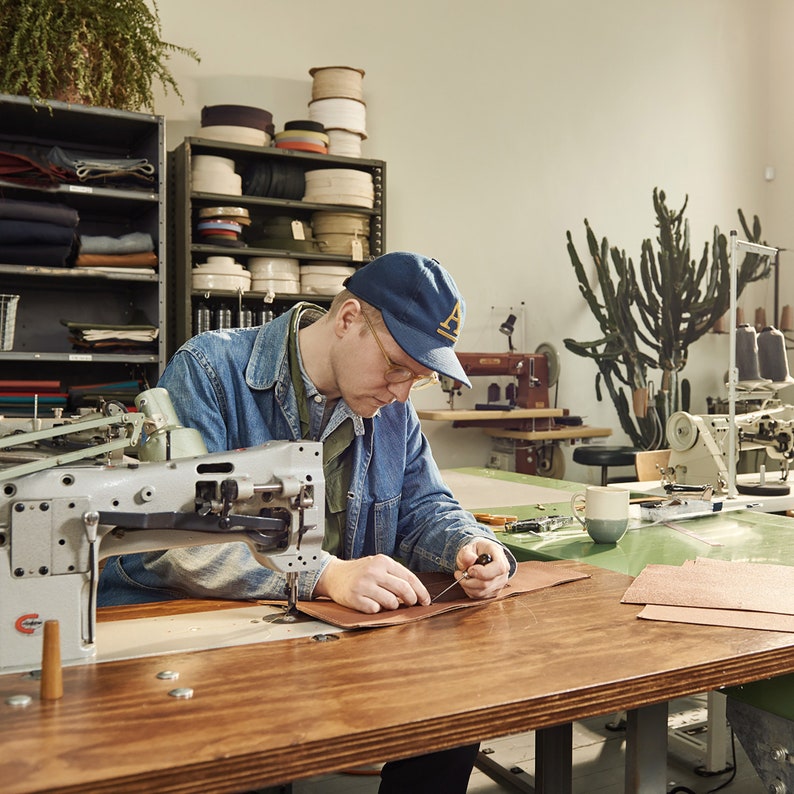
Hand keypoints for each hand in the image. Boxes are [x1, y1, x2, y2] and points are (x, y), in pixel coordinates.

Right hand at [314, 554, 430, 612]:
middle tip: (412, 604)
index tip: (426, 601)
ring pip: (391, 602)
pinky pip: (375, 610)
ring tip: (386, 602)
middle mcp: (374, 571)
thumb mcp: (377, 566)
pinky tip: (371, 603)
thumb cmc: (360, 572)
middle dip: (412, 600)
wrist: (333, 575)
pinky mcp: (355, 598)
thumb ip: (395, 575)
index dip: (421, 591)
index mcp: (383, 561)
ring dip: (393, 606)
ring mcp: (364, 585)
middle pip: (403, 590)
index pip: (409, 578)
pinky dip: (377, 609)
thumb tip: (416, 592)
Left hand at [455, 540, 509, 599]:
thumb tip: (469, 559)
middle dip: (469, 580)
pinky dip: (469, 590)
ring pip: (482, 592)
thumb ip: (466, 553)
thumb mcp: (469, 547)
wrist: (481, 555)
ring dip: (467, 586)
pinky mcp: (494, 592)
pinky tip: (467, 582)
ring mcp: (500, 583)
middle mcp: (503, 572)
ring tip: (462, 576)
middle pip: (487, 583)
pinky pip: (480, 596)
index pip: (498, 568)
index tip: (470, 569)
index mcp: (500, 556)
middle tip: (459, 572)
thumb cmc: (477, 551)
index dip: (482, 572)